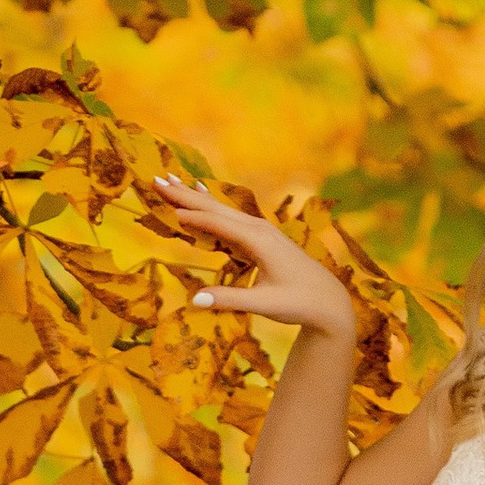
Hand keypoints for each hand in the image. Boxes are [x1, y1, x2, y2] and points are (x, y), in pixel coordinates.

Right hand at [154, 180, 357, 341]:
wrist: (327, 300)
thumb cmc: (298, 302)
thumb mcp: (264, 304)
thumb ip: (229, 300)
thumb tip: (193, 299)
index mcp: (259, 240)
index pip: (218, 223)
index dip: (190, 216)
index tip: (164, 208)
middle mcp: (259, 228)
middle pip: (216, 207)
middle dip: (185, 194)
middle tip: (156, 179)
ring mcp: (261, 229)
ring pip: (222, 208)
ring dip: (194, 195)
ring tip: (171, 181)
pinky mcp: (261, 235)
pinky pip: (230, 215)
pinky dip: (210, 203)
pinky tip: (202, 192)